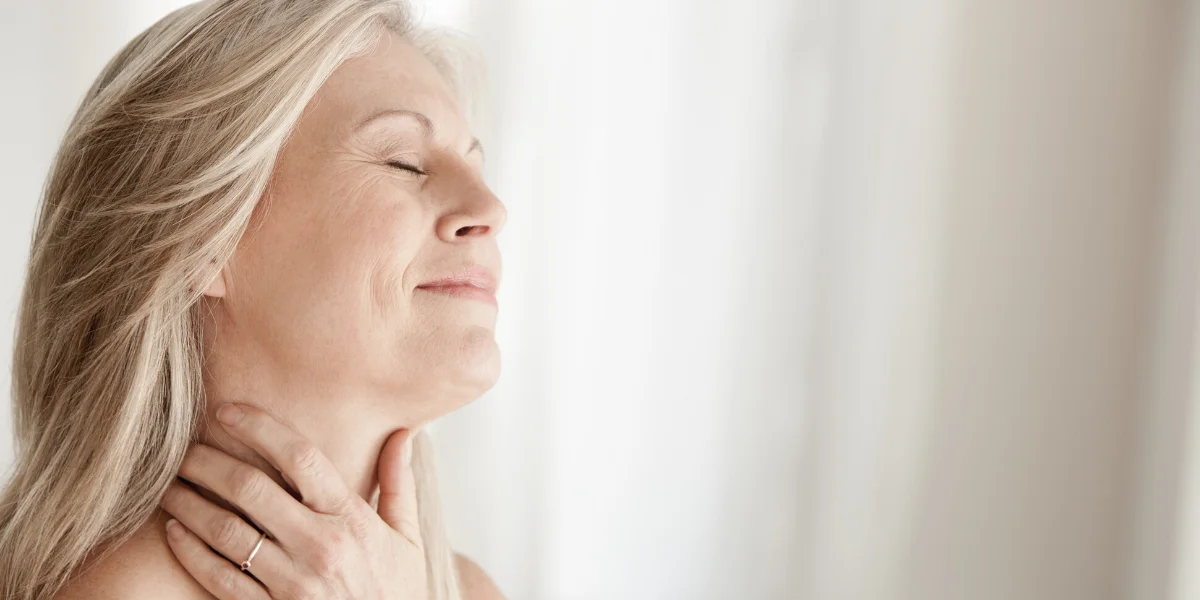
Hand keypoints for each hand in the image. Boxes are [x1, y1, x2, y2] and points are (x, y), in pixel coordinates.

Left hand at [159, 403, 426, 599]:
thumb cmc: (397, 592)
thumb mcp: (408, 537)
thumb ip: (398, 482)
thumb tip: (403, 431)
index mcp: (351, 519)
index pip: (301, 458)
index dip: (261, 428)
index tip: (228, 410)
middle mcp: (319, 546)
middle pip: (251, 489)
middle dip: (209, 462)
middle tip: (183, 447)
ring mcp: (292, 583)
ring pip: (227, 531)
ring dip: (190, 503)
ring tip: (169, 484)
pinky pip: (220, 578)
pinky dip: (191, 552)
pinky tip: (175, 532)